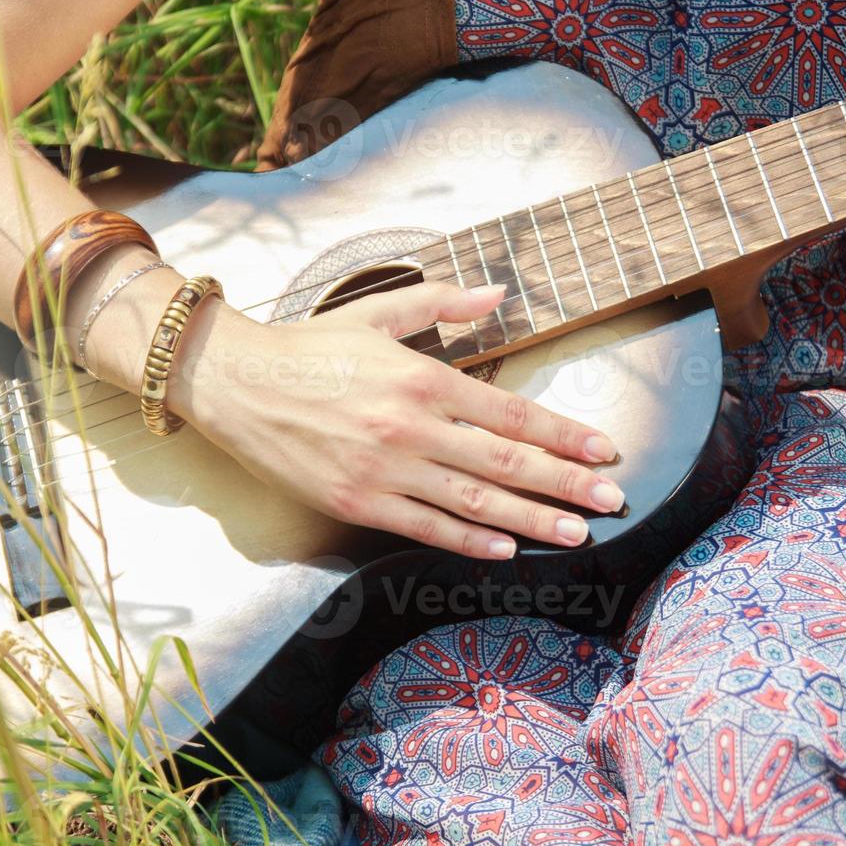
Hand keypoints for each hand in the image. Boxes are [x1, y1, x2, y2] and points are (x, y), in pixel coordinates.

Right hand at [172, 282, 623, 559]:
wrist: (234, 382)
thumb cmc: (308, 348)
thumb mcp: (375, 313)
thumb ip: (440, 303)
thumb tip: (496, 294)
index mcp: (422, 378)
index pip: (511, 413)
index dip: (564, 436)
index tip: (604, 452)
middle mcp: (410, 427)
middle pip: (506, 464)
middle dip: (566, 485)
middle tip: (611, 502)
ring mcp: (383, 471)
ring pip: (474, 503)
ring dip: (532, 521)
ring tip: (577, 534)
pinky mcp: (355, 503)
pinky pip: (425, 527)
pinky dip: (470, 543)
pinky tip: (506, 551)